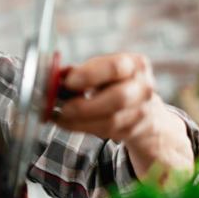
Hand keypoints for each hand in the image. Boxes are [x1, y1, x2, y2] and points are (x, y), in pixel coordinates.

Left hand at [54, 53, 193, 177]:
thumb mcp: (100, 70)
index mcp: (135, 64)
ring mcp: (142, 111)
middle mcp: (143, 88)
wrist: (143, 108)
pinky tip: (66, 122)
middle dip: (85, 105)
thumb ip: (79, 72)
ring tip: (59, 116)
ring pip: (110, 121)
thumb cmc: (113, 83)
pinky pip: (105, 132)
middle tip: (63, 107)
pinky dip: (81, 127)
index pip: (115, 67)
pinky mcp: (133, 130)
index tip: (68, 82)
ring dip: (79, 121)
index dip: (89, 75)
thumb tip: (55, 77)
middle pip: (118, 98)